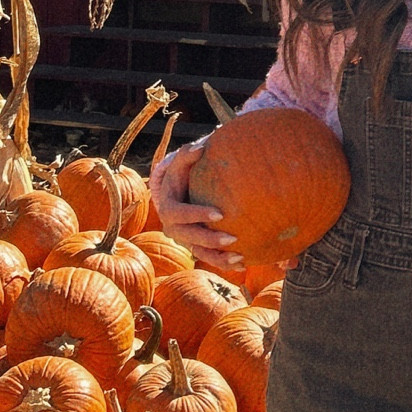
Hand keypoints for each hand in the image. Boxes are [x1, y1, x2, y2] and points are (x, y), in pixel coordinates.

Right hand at [149, 140, 245, 272]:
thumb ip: (187, 155)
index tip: (220, 213)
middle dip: (210, 240)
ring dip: (219, 258)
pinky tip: (243, 264)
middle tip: (232, 238)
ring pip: (201, 253)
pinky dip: (224, 263)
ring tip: (240, 257)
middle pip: (191, 238)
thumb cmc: (182, 176)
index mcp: (168, 210)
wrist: (177, 195)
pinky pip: (209, 259)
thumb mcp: (181, 164)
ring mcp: (185, 241)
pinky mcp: (195, 248)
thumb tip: (199, 147)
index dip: (198, 215)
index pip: (181, 214)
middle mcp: (173, 229)